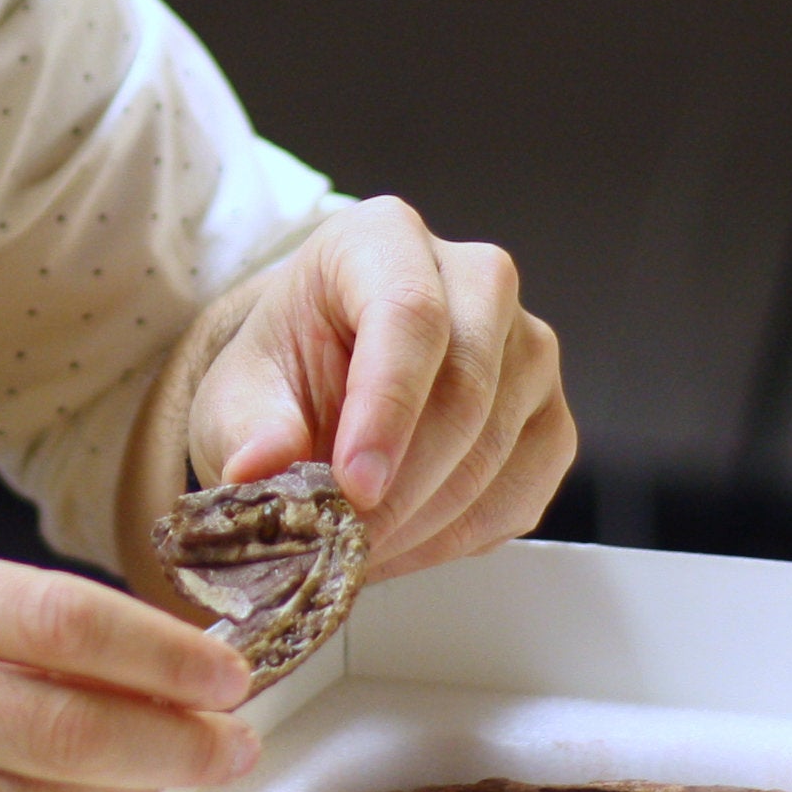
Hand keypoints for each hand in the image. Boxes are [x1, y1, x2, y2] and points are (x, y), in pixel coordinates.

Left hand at [182, 197, 574, 580]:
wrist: (324, 383)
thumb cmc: (287, 369)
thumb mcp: (242, 392)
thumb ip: (252, 427)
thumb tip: (256, 469)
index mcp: (386, 239)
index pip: (410, 314)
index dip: (387, 407)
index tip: (352, 487)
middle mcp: (478, 279)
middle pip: (467, 387)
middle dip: (403, 486)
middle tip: (343, 543)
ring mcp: (527, 348)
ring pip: (497, 447)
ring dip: (425, 521)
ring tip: (357, 552)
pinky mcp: (550, 417)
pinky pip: (523, 491)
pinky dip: (460, 537)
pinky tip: (403, 546)